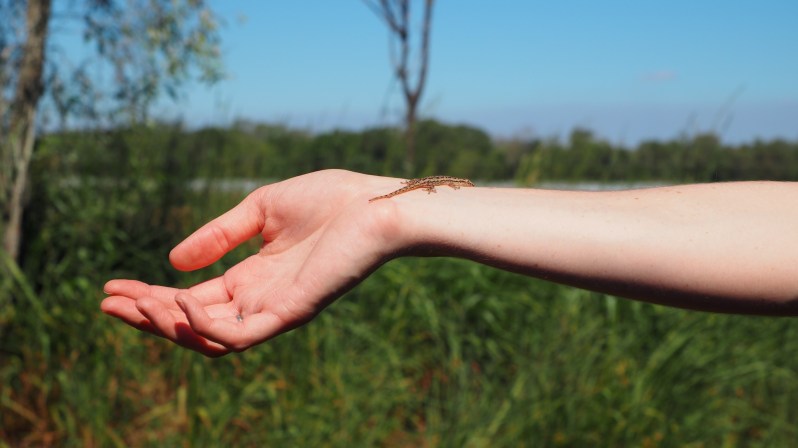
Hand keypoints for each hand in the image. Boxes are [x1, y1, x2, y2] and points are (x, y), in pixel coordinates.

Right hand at [102, 170, 400, 355]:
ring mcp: (275, 310)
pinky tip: (179, 300)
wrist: (375, 204)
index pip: (191, 296)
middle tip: (106, 302)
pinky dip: (206, 328)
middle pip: (192, 323)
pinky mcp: (291, 313)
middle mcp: (259, 300)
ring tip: (135, 302)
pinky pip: (241, 337)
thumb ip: (220, 235)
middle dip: (146, 316)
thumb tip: (173, 261)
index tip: (111, 286)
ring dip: (167, 325)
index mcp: (252, 277)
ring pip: (209, 338)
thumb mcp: (262, 210)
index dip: (150, 294)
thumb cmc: (329, 200)